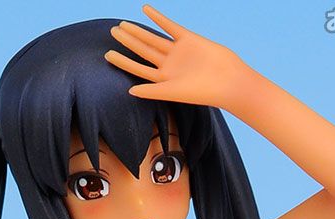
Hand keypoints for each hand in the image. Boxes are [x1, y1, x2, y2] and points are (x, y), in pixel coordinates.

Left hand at [104, 4, 251, 109]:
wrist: (227, 80)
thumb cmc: (202, 92)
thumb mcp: (174, 92)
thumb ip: (152, 91)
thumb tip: (129, 91)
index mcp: (163, 81)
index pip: (138, 70)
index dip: (122, 62)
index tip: (107, 55)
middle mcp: (168, 66)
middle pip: (143, 52)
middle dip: (127, 42)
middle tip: (112, 31)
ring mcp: (177, 52)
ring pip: (153, 39)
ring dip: (138, 31)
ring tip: (122, 24)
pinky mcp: (188, 39)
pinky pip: (169, 26)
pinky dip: (158, 18)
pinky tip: (146, 10)